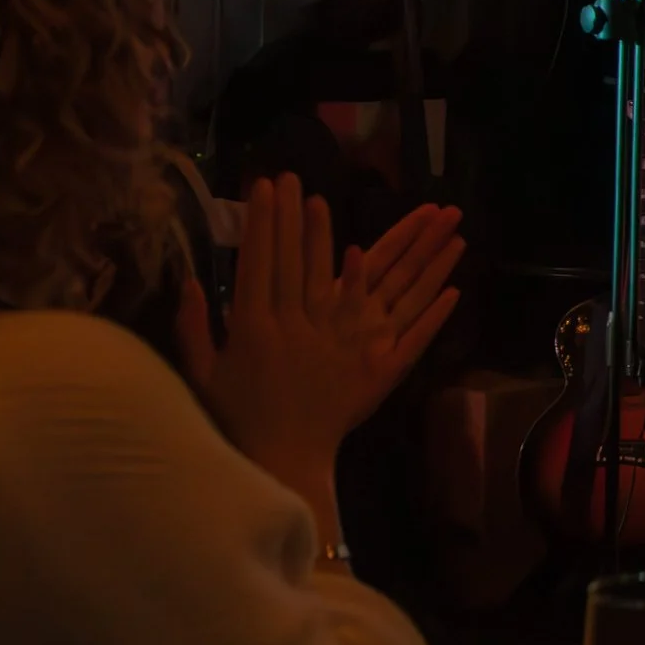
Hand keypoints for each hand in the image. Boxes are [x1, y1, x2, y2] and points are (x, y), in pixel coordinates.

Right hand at [176, 175, 463, 479]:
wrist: (278, 464)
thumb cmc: (238, 420)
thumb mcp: (204, 374)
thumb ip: (196, 326)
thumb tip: (188, 280)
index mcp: (258, 326)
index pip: (263, 261)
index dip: (266, 221)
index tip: (269, 187)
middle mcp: (304, 326)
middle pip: (309, 262)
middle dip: (306, 218)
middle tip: (305, 180)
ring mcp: (345, 344)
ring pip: (378, 287)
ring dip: (408, 248)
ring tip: (429, 214)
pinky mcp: (378, 368)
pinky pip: (411, 333)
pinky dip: (433, 309)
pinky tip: (455, 284)